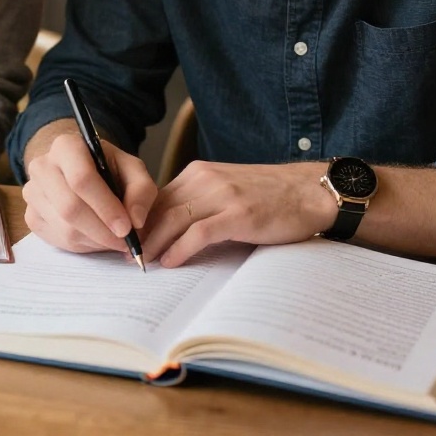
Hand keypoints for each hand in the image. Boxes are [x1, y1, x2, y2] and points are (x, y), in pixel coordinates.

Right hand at [21, 123, 156, 253]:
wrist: (79, 172)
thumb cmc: (108, 169)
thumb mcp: (132, 170)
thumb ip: (141, 190)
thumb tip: (135, 220)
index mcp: (66, 146)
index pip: (81, 179)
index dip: (105, 207)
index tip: (127, 228)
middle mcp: (42, 166)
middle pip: (70, 207)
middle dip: (102, 231)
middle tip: (124, 242)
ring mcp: (32, 192)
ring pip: (64, 228)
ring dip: (95, 241)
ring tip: (113, 238)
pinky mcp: (31, 215)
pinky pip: (57, 240)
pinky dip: (82, 245)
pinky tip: (95, 236)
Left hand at [141, 160, 336, 266]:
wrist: (308, 191)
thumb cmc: (268, 196)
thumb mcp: (225, 191)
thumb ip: (198, 202)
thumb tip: (166, 229)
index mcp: (198, 173)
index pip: (156, 197)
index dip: (139, 220)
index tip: (127, 241)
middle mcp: (204, 179)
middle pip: (159, 208)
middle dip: (140, 234)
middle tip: (127, 256)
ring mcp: (222, 195)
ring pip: (173, 219)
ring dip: (154, 243)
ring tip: (142, 263)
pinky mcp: (238, 213)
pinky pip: (199, 232)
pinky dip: (180, 248)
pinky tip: (170, 262)